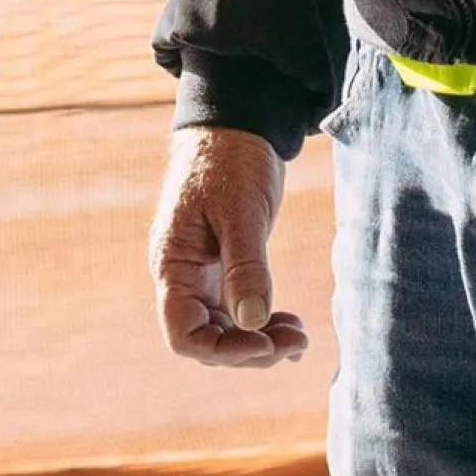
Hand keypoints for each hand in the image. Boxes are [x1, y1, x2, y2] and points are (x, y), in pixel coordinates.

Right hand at [149, 127, 309, 369]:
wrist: (236, 125)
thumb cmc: (231, 160)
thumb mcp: (241, 211)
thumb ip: (244, 266)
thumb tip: (253, 322)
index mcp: (173, 263)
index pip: (183, 333)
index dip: (222, 350)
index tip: (264, 341)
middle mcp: (183, 275)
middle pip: (207, 339)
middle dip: (251, 348)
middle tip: (298, 341)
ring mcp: (202, 273)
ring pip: (226, 329)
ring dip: (261, 340)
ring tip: (301, 337)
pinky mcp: (223, 266)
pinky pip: (237, 310)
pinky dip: (263, 323)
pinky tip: (291, 325)